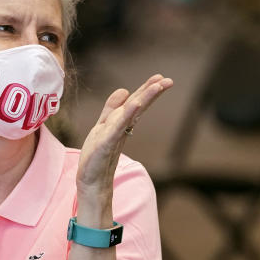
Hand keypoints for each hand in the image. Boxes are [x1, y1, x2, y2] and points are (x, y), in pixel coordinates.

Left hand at [76, 74, 173, 198]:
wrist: (91, 181)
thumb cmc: (97, 156)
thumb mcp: (102, 126)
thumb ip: (111, 108)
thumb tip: (125, 90)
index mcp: (121, 123)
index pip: (137, 103)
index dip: (147, 90)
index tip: (161, 78)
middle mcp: (122, 128)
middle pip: (139, 105)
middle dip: (153, 92)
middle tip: (169, 81)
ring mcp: (116, 135)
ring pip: (132, 113)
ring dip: (145, 98)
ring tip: (158, 86)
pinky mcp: (107, 143)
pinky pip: (119, 126)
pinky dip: (128, 114)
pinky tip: (136, 103)